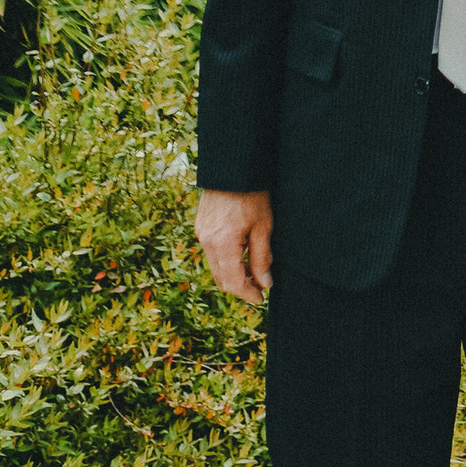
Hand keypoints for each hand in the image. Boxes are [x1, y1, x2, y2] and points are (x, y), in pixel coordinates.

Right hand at [196, 188, 272, 303]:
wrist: (233, 167)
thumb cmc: (252, 194)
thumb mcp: (263, 226)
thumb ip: (262, 258)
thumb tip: (265, 284)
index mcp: (222, 243)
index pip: (232, 283)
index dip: (247, 294)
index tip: (261, 298)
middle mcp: (206, 242)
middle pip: (221, 278)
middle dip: (240, 287)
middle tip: (260, 286)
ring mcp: (201, 234)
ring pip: (215, 267)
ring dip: (233, 273)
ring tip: (254, 269)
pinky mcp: (201, 227)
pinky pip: (212, 253)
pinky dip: (226, 260)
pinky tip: (242, 253)